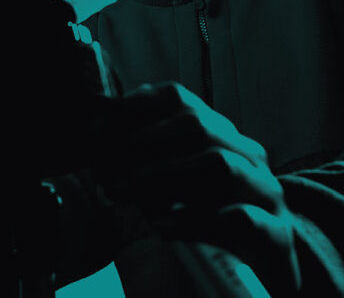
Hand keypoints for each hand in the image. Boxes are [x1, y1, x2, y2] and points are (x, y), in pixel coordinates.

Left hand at [94, 82, 301, 293]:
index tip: (92, 134)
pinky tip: (161, 229)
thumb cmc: (203, 214)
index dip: (129, 109)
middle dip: (139, 145)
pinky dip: (194, 220)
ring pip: (219, 164)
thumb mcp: (167, 177)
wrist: (262, 268)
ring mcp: (264, 190)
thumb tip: (92, 108)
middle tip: (104, 173)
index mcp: (217, 131)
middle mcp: (244, 152)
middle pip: (194, 125)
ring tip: (125, 195)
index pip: (174, 98)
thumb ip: (134, 147)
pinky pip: (239, 217)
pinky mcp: (276, 232)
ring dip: (163, 177)